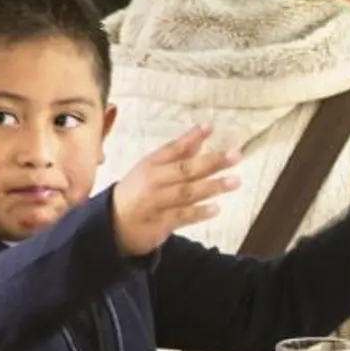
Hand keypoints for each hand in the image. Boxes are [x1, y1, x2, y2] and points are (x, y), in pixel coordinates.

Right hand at [110, 125, 239, 255]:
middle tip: (235, 155)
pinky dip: (198, 212)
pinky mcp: (160, 222)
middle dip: (211, 162)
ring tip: (235, 181)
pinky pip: (182, 216)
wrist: (114, 222)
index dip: (192, 137)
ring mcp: (156, 202)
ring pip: (185, 192)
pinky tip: (216, 209)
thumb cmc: (138, 190)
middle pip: (184, 169)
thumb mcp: (152, 168)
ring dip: (211, 186)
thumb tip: (202, 137)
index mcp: (151, 164)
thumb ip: (179, 155)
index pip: (173, 148)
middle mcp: (153, 181)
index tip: (210, 127)